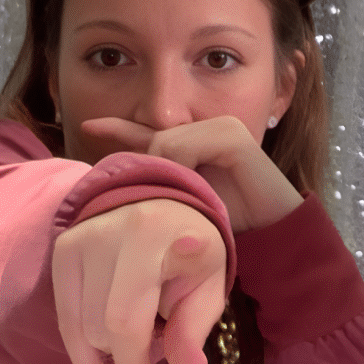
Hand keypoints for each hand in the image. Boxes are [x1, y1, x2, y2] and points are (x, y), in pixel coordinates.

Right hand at [52, 198, 227, 363]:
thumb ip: (195, 328)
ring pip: (80, 326)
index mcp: (150, 236)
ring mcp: (78, 239)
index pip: (126, 318)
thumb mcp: (208, 286)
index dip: (134, 358)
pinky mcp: (62, 251)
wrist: (161, 205)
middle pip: (100, 326)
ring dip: (105, 354)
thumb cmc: (192, 252)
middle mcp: (107, 233)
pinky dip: (80, 350)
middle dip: (124, 360)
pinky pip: (64, 316)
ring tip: (132, 354)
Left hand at [82, 115, 303, 232]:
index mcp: (196, 143)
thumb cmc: (231, 226)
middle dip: (151, 168)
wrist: (274, 237)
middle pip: (154, 142)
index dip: (119, 128)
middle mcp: (209, 127)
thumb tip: (122, 176)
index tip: (89, 126)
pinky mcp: (233, 136)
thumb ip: (161, 183)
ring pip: (165, 145)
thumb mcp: (186, 203)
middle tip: (176, 200)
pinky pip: (184, 147)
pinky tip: (203, 189)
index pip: (150, 133)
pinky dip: (185, 169)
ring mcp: (222, 128)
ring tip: (196, 201)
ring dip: (170, 175)